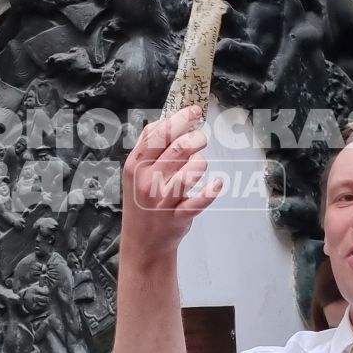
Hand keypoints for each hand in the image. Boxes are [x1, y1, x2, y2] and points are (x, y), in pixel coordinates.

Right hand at [119, 105, 221, 267]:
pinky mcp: (178, 217)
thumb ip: (150, 146)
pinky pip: (199, 200)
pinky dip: (211, 191)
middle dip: (197, 137)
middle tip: (201, 139)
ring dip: (201, 163)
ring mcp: (162, 200)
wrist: (143, 242)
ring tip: (198, 166)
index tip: (194, 111)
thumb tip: (170, 118)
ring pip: (192, 169)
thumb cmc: (143, 201)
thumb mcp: (137, 172)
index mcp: (136, 165)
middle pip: (179, 147)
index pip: (158, 133)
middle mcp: (148, 180)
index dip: (179, 118)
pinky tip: (217, 184)